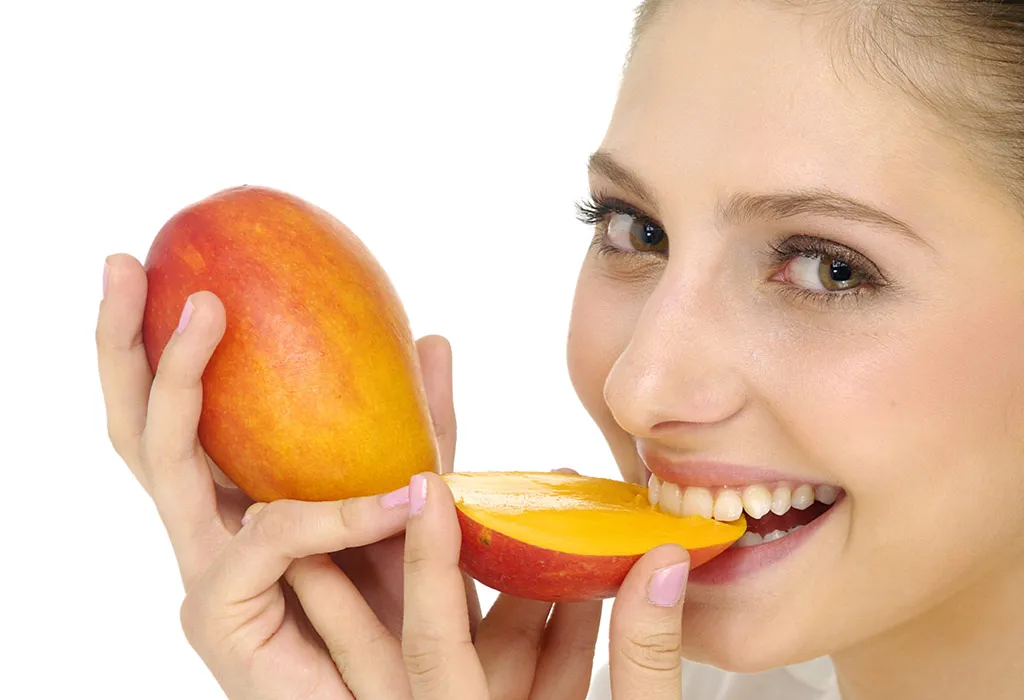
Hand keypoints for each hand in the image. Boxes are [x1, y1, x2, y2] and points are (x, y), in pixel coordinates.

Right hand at [96, 253, 477, 697]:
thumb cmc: (396, 608)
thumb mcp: (407, 499)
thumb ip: (416, 428)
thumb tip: (428, 336)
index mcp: (238, 502)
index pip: (181, 415)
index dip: (158, 343)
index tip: (162, 265)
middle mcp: (206, 530)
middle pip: (137, 429)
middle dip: (123, 343)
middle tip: (124, 265)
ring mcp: (204, 572)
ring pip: (165, 464)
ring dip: (178, 381)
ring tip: (208, 313)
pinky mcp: (223, 616)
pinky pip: (274, 537)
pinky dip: (335, 510)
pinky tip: (398, 494)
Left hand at [400, 472, 690, 699]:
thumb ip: (645, 659)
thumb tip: (664, 563)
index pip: (435, 643)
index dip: (430, 563)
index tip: (429, 490)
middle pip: (426, 634)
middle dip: (423, 557)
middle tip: (430, 483)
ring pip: (485, 648)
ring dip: (517, 582)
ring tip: (540, 510)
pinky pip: (528, 670)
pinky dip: (554, 627)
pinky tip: (584, 577)